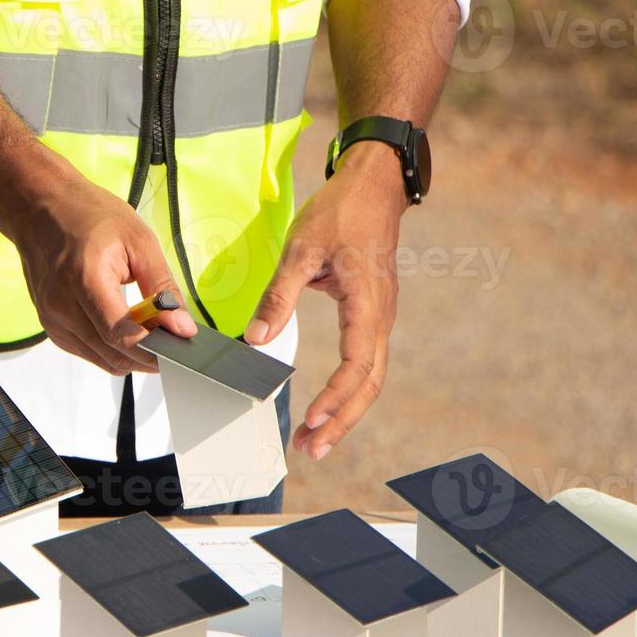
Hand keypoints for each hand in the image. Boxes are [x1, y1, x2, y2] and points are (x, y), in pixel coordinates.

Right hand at [0, 165, 196, 374]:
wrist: (41, 208)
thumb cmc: (89, 216)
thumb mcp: (139, 241)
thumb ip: (163, 288)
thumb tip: (183, 328)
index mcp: (84, 278)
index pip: (120, 335)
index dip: (154, 349)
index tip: (179, 348)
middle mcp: (61, 305)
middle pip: (113, 354)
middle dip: (148, 355)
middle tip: (173, 340)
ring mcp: (51, 319)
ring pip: (102, 360)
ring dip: (130, 354)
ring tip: (150, 330)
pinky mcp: (50, 327)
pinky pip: (88, 352)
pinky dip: (110, 348)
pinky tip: (123, 327)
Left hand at [245, 142, 409, 458]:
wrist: (373, 187)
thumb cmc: (339, 214)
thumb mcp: (301, 250)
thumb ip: (279, 297)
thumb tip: (256, 341)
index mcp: (367, 303)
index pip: (357, 364)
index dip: (337, 396)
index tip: (313, 419)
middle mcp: (380, 317)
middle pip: (369, 384)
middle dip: (342, 422)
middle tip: (311, 449)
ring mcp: (379, 317)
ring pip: (370, 378)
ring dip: (345, 411)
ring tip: (314, 437)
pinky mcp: (372, 315)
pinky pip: (365, 362)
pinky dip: (348, 391)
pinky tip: (327, 406)